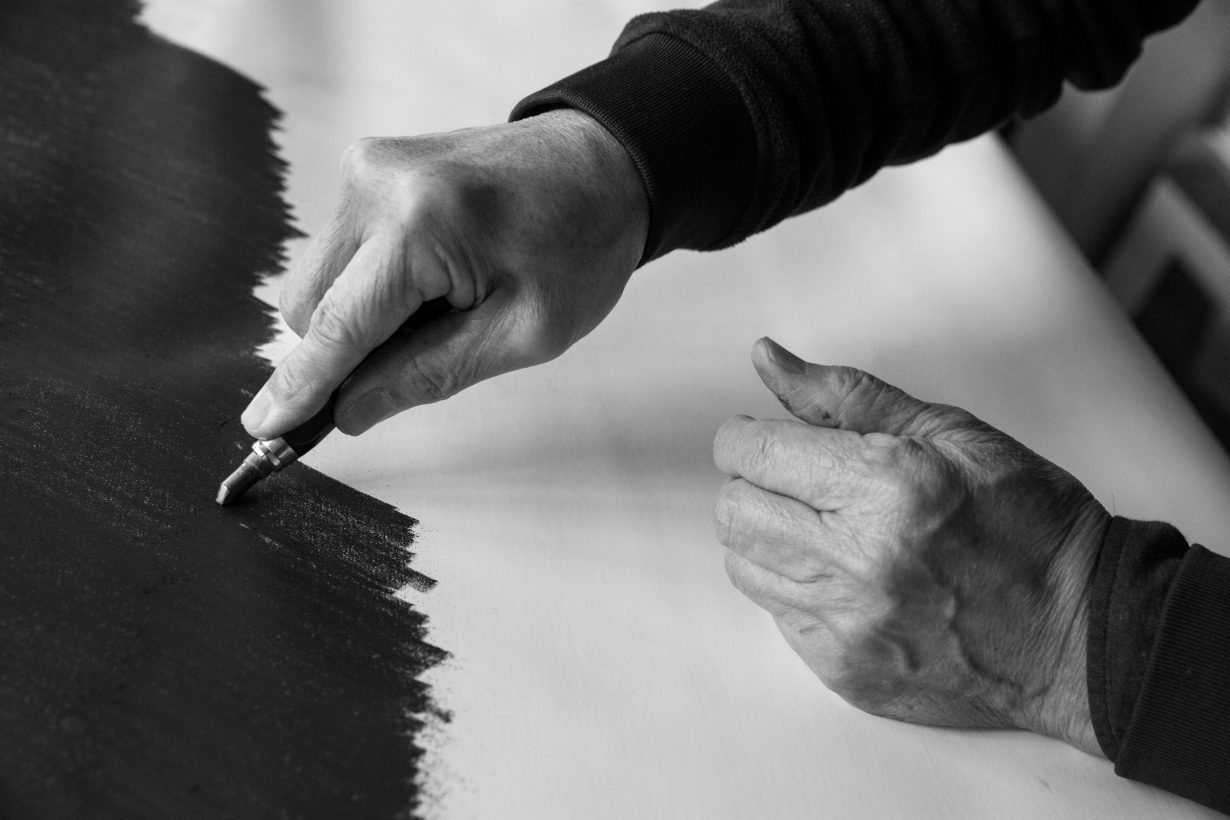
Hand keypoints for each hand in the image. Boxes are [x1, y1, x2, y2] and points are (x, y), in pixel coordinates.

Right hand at [242, 110, 647, 437]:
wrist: (604, 163)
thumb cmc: (582, 244)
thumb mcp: (524, 332)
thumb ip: (428, 374)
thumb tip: (349, 411)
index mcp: (421, 225)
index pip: (338, 325)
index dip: (300, 385)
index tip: (262, 427)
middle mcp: (377, 185)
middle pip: (308, 304)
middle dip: (346, 349)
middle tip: (426, 352)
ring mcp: (368, 167)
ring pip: (319, 279)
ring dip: (363, 315)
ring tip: (447, 303)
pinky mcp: (370, 166)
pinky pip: (342, 250)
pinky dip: (373, 282)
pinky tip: (436, 277)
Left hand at [713, 338, 1108, 753]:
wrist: (1085, 637)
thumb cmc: (1031, 526)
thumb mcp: (951, 432)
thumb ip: (846, 395)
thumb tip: (768, 360)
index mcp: (885, 486)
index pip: (749, 453)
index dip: (747, 436)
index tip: (766, 436)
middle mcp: (858, 561)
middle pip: (733, 512)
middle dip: (752, 484)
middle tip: (798, 480)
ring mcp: (849, 625)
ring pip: (745, 567)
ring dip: (770, 537)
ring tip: (827, 528)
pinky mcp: (846, 671)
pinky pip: (779, 617)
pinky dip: (798, 589)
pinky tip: (849, 577)